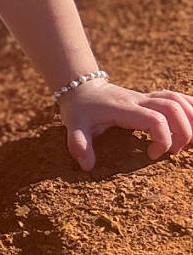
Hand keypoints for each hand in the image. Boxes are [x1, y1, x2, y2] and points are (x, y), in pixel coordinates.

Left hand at [58, 81, 192, 169]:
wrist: (81, 88)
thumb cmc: (80, 110)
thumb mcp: (74, 126)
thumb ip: (79, 144)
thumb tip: (87, 166)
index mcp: (124, 109)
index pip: (155, 119)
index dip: (162, 139)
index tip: (152, 155)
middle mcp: (139, 100)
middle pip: (173, 107)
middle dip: (182, 132)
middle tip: (173, 152)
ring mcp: (146, 97)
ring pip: (178, 99)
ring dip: (190, 118)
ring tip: (190, 141)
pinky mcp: (150, 98)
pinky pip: (176, 97)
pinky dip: (190, 107)